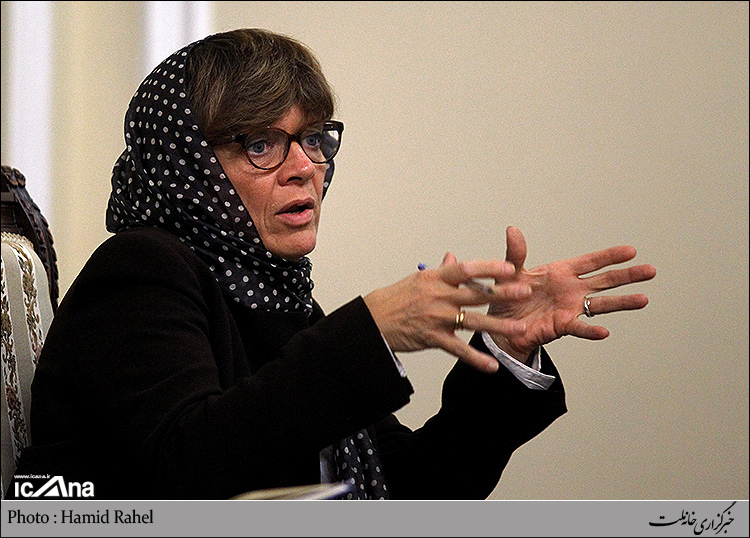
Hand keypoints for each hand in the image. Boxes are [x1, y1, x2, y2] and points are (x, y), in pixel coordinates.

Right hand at [363, 255, 533, 372]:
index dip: (489, 268)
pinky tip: (492, 366)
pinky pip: (458, 349)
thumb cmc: (396, 298)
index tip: (510, 267)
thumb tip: (453, 259)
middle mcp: (438, 296)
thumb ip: (442, 273)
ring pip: (472, 321)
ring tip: (520, 329)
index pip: (467, 269)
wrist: (373, 321)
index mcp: (436, 279)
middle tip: (525, 291)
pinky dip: (475, 358)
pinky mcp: (433, 338)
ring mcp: (436, 318)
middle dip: (502, 293)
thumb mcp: (419, 280)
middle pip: (476, 294)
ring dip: (498, 326)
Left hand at [486, 226, 656, 361]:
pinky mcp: (562, 325)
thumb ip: (516, 254)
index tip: (631, 251)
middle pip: (604, 281)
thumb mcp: (510, 273)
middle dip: (627, 275)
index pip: (590, 262)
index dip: (610, 256)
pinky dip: (590, 330)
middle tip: (650, 270)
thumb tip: (513, 230)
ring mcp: (570, 308)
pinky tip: (604, 332)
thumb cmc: (508, 297)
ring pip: (601, 304)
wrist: (502, 325)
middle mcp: (571, 289)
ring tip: (643, 299)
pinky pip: (579, 327)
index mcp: (561, 272)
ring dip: (622, 302)